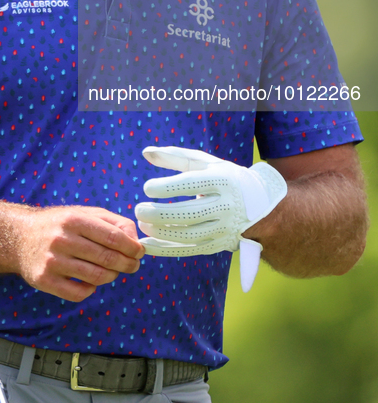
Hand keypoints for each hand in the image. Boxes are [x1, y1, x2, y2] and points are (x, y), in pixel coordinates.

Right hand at [13, 206, 143, 301]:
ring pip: (96, 277)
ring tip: (113, 272)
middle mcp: (62, 239)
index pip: (113, 237)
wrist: (20, 237)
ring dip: (111, 277)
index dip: (132, 247)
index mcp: (74, 220)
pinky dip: (91, 290)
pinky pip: (78, 293)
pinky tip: (90, 281)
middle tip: (132, 265)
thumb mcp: (84, 213)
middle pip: (107, 258)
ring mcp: (52, 261)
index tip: (140, 252)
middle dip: (127, 264)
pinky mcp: (44, 280)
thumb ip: (112, 222)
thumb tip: (136, 238)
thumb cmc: (59, 225)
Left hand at [134, 146, 286, 290]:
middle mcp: (226, 206)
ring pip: (188, 235)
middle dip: (160, 214)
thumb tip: (145, 152)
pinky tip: (147, 244)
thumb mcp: (206, 163)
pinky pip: (189, 250)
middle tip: (139, 209)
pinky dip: (166, 250)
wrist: (263, 209)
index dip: (168, 188)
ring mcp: (223, 229)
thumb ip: (175, 157)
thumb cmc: (226, 179)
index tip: (147, 188)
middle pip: (189, 214)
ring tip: (141, 224)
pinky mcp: (218, 245)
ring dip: (161, 232)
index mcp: (223, 180)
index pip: (192, 184)